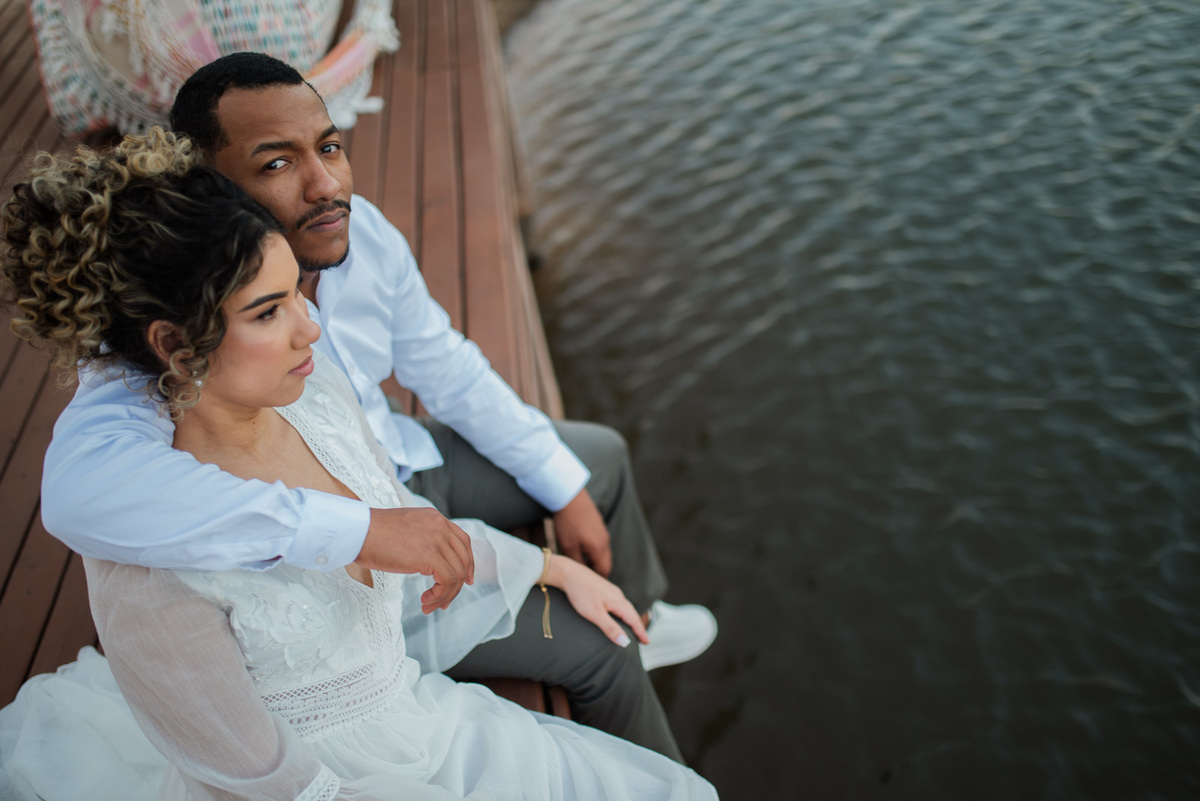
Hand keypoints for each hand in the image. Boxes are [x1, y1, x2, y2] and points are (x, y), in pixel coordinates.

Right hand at [356, 507, 474, 613]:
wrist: (358, 531)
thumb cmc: (372, 533)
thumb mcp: (405, 529)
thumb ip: (422, 539)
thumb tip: (429, 560)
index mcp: (435, 518)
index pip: (462, 541)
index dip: (467, 562)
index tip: (465, 580)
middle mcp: (440, 526)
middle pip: (463, 559)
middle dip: (457, 585)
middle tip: (445, 601)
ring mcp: (436, 540)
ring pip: (456, 573)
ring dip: (445, 595)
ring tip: (429, 605)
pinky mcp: (429, 555)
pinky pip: (446, 581)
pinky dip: (439, 595)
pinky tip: (425, 601)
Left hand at [544, 554, 647, 647]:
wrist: (569, 573)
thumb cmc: (580, 593)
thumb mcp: (594, 614)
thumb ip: (610, 628)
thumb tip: (625, 642)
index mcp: (618, 602)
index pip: (634, 620)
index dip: (641, 632)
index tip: (647, 642)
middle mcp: (617, 595)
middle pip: (632, 613)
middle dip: (638, 626)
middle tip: (643, 639)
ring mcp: (611, 591)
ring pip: (626, 607)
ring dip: (631, 618)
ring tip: (633, 627)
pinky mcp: (604, 589)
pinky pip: (618, 602)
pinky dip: (623, 611)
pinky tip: (618, 612)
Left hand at [553, 489, 612, 576]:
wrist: (569, 497)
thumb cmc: (568, 523)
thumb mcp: (568, 546)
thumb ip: (577, 562)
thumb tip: (581, 573)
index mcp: (599, 548)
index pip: (604, 570)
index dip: (596, 579)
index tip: (586, 582)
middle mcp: (605, 541)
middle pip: (605, 562)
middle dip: (596, 570)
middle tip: (583, 575)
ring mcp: (602, 532)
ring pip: (602, 552)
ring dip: (594, 559)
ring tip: (580, 561)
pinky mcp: (598, 525)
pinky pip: (600, 542)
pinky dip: (593, 549)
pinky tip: (580, 546)